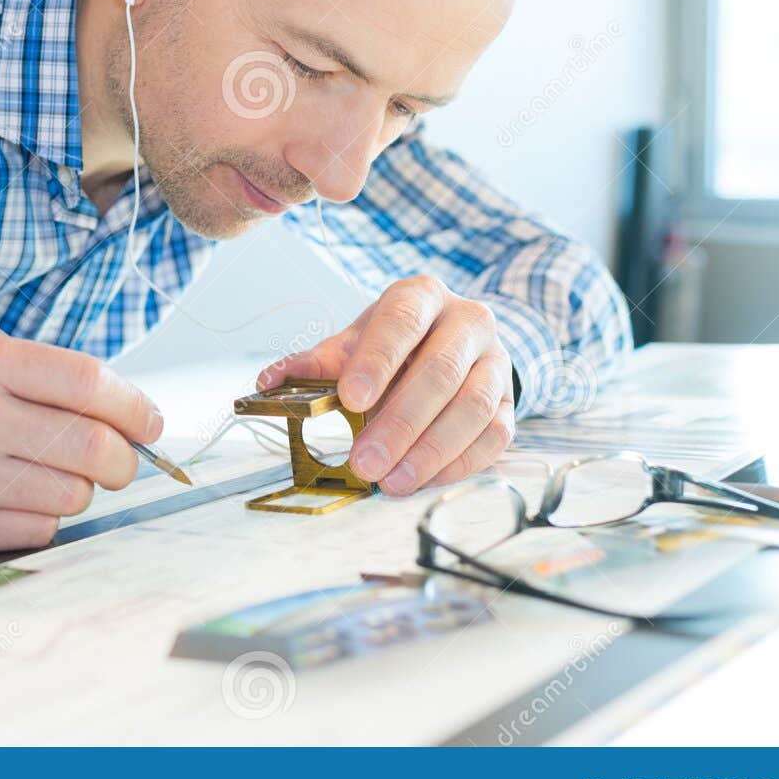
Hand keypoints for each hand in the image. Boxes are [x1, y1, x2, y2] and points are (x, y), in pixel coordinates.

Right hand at [0, 333, 162, 551]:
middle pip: (94, 445)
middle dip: (123, 460)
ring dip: (76, 491)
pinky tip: (9, 501)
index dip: (134, 406)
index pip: (87, 380)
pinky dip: (42, 520)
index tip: (150, 423)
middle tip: (119, 462)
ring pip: (74, 495)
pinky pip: (42, 531)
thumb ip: (53, 381)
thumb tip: (140, 422)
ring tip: (41, 475)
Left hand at [256, 275, 514, 495]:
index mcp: (421, 297)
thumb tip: (266, 382)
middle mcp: (467, 321)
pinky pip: (494, 435)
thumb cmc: (395, 344)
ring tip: (391, 481)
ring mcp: (496, 361)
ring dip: (429, 450)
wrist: (455, 342)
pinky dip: (458, 463)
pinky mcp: (511, 400)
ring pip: (473, 406)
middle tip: (364, 462)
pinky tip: (424, 479)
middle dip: (399, 422)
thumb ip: (315, 362)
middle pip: (439, 371)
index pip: (401, 322)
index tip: (351, 399)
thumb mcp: (354, 341)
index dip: (377, 361)